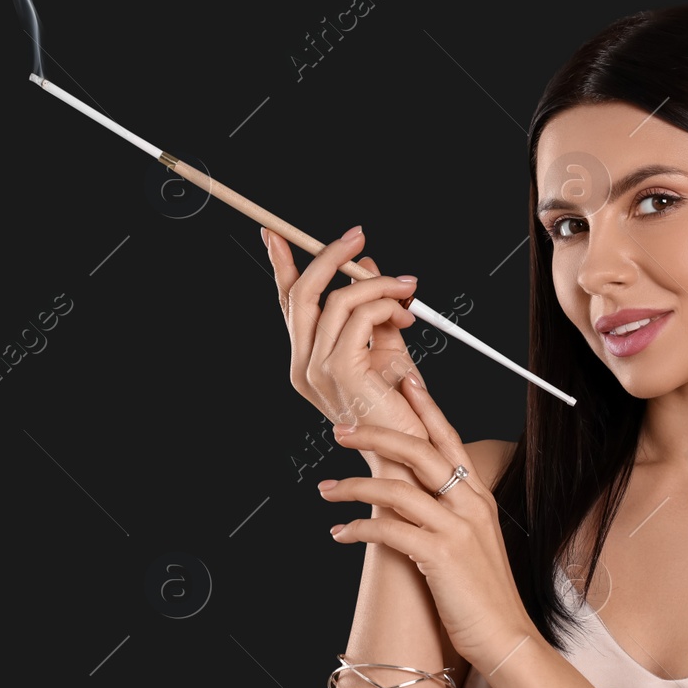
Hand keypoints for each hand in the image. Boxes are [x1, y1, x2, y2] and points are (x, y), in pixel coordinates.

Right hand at [263, 224, 430, 465]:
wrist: (410, 452)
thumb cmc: (400, 407)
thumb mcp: (386, 347)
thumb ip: (372, 309)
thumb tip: (366, 266)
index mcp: (307, 361)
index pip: (289, 305)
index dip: (282, 267)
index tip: (277, 235)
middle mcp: (304, 365)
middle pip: (302, 293)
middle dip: (328, 256)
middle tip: (357, 235)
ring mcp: (317, 370)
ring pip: (338, 299)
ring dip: (378, 284)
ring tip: (408, 290)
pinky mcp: (340, 371)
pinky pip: (359, 317)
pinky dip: (386, 305)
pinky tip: (407, 314)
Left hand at [318, 372, 537, 670]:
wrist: (506, 637)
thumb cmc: (483, 593)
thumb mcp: (473, 542)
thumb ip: (449, 512)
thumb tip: (413, 494)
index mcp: (478, 496)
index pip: (448, 438)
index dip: (425, 407)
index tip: (402, 381)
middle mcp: (471, 504)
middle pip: (418, 451)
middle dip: (374, 435)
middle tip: (340, 430)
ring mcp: (457, 528)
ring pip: (397, 489)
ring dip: (353, 487)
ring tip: (324, 489)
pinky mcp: (442, 555)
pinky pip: (389, 531)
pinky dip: (358, 528)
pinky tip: (338, 533)